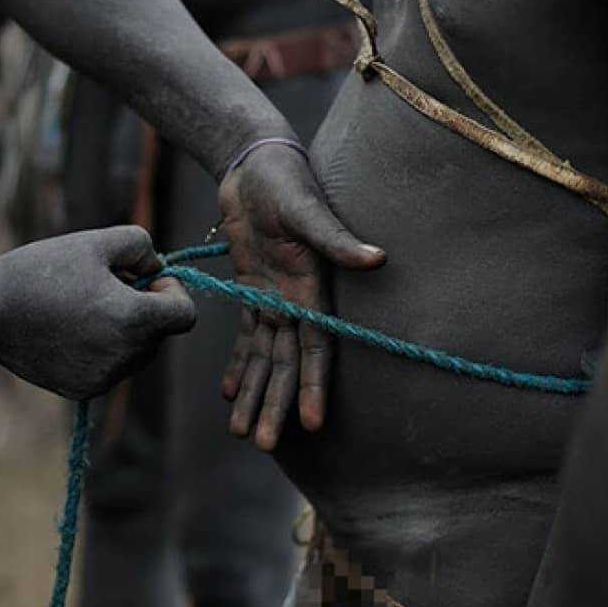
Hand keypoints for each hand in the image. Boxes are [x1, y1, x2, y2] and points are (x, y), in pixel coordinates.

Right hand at [0, 226, 195, 399]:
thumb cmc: (42, 271)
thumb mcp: (95, 242)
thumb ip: (141, 246)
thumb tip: (157, 269)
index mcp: (134, 320)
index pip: (185, 314)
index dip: (173, 291)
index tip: (144, 278)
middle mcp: (125, 357)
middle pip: (160, 333)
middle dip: (145, 306)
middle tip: (106, 284)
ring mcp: (104, 379)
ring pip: (137, 352)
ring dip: (125, 328)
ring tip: (84, 305)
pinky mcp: (83, 390)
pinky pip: (111, 367)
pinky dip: (102, 348)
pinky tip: (69, 328)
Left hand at [217, 144, 384, 449]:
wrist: (256, 162)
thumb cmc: (285, 181)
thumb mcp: (307, 207)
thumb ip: (335, 237)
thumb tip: (376, 257)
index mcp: (312, 286)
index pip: (315, 346)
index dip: (313, 384)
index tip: (311, 423)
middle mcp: (295, 299)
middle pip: (286, 363)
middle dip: (276, 402)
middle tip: (262, 445)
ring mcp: (273, 295)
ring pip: (265, 357)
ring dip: (256, 393)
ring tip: (243, 433)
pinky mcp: (251, 287)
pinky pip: (247, 334)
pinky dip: (240, 363)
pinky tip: (231, 394)